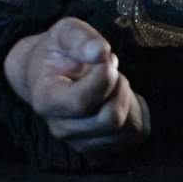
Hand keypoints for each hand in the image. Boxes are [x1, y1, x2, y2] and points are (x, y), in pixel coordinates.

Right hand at [3, 16, 149, 165]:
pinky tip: (117, 97)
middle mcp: (61, 129)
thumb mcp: (64, 32)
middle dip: (119, 87)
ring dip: (128, 98)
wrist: (47, 76)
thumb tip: (100, 52)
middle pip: (110, 119)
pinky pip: (135, 134)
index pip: (82, 102)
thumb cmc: (57, 53)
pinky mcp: (101, 149)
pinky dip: (135, 112)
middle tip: (111, 68)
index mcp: (47, 101)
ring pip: (127, 129)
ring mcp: (80, 143)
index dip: (104, 78)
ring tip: (112, 82)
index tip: (106, 57)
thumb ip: (80, 38)